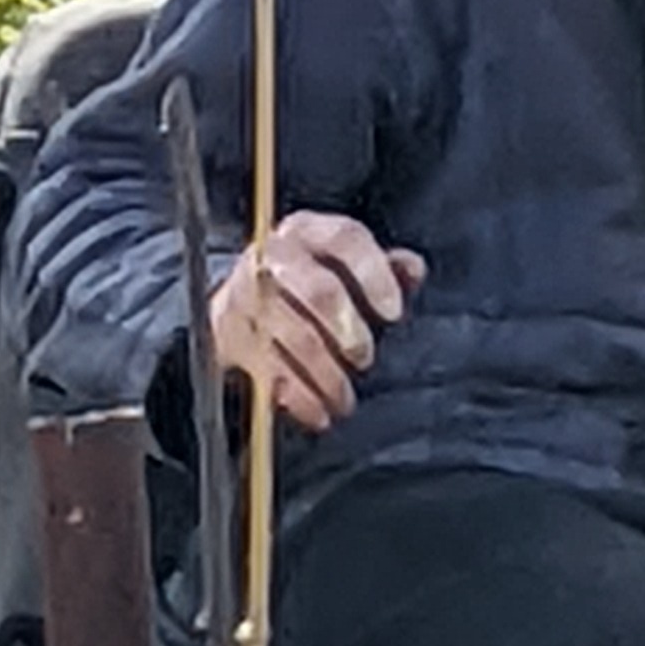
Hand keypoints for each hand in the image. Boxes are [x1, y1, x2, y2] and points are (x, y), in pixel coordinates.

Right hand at [208, 211, 425, 431]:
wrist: (235, 305)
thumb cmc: (304, 283)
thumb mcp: (340, 266)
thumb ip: (382, 267)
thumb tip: (413, 269)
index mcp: (308, 231)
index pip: (346, 238)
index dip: (375, 274)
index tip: (395, 312)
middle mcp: (274, 257)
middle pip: (320, 290)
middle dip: (349, 330)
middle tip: (365, 358)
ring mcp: (247, 296)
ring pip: (296, 337)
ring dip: (327, 375)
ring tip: (345, 400)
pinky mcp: (231, 336)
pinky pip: (269, 371)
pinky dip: (299, 398)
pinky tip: (319, 414)